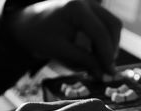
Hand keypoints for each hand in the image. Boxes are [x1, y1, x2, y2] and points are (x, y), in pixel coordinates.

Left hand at [5, 0, 121, 77]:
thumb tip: (103, 74)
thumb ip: (83, 61)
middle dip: (111, 49)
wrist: (28, 24)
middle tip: (107, 69)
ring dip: (109, 45)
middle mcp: (87, 2)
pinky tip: (96, 55)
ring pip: (112, 25)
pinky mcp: (91, 11)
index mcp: (76, 8)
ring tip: (100, 63)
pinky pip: (106, 26)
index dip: (107, 54)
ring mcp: (91, 4)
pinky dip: (104, 41)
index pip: (100, 33)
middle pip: (113, 25)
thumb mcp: (60, 51)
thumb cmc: (40, 36)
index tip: (110, 72)